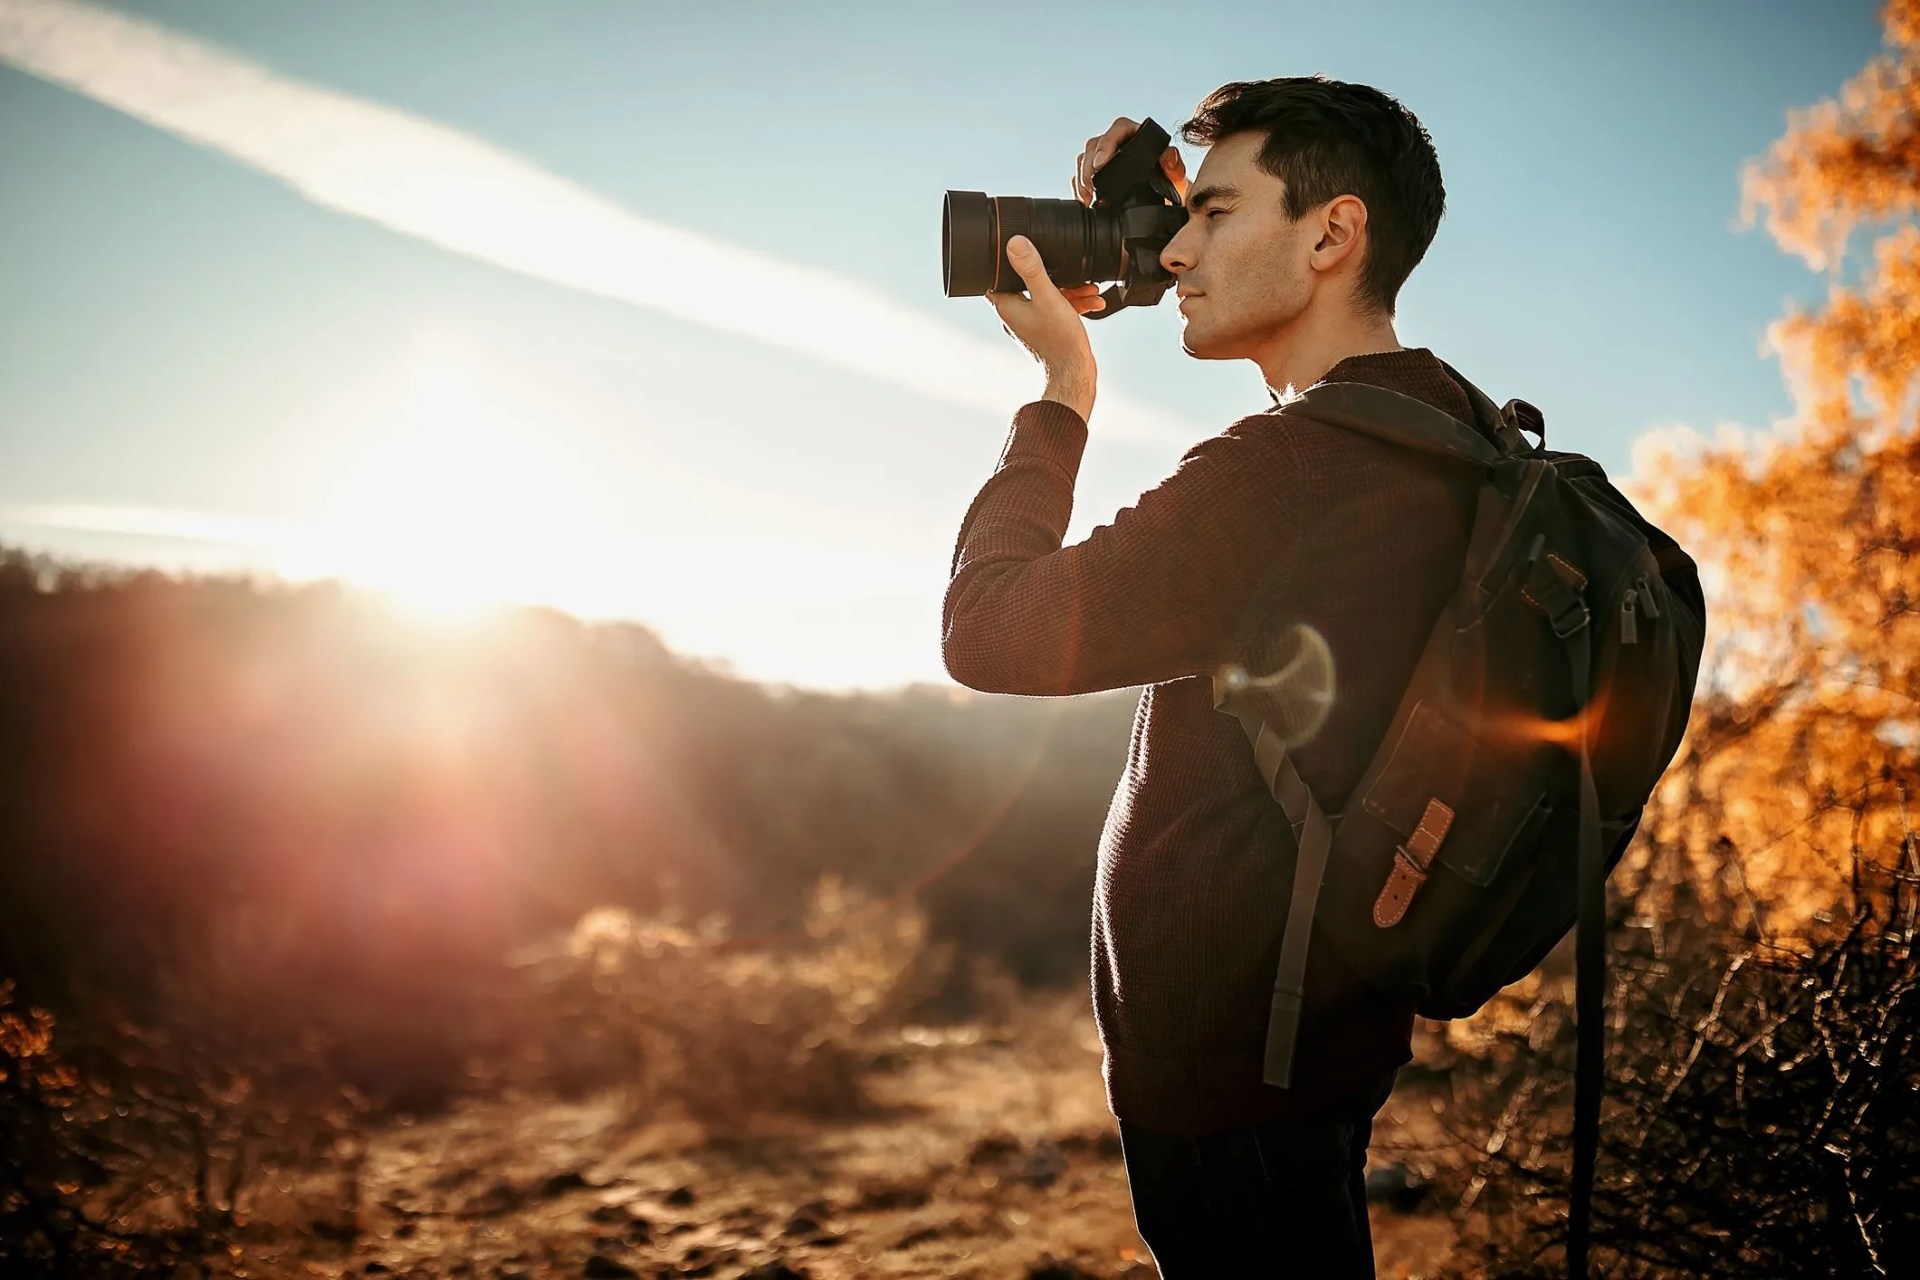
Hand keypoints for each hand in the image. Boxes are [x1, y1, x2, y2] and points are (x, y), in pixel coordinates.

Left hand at [986, 236, 1100, 419]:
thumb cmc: (1059, 341)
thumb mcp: (1048, 296)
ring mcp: (1030, 324)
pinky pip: (1057, 310)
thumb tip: (1015, 243)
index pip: (998, 274)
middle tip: (1073, 274)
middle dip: (1055, 275)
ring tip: (1090, 290)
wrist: (1074, 375)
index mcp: (1006, 306)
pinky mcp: (1046, 331)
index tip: (1027, 250)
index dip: (1011, 260)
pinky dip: (1073, 304)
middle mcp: (1014, 315)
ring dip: (1069, 290)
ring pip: (1047, 296)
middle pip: (1028, 283)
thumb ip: (1032, 269)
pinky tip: (1093, 303)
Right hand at [1073, 116, 1189, 207]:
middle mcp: (1118, 142)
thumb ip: (1174, 164)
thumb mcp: (1175, 175)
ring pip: (1085, 158)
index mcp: (1137, 134)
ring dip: (1082, 178)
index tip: (1101, 164)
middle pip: (1095, 145)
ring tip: (1087, 198)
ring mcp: (1105, 156)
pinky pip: (1081, 174)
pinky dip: (1080, 187)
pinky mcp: (1096, 172)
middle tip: (1091, 188)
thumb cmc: (1169, 183)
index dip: (1106, 144)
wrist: (1164, 200)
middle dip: (1089, 167)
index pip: (1118, 129)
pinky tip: (1085, 201)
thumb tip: (1168, 156)